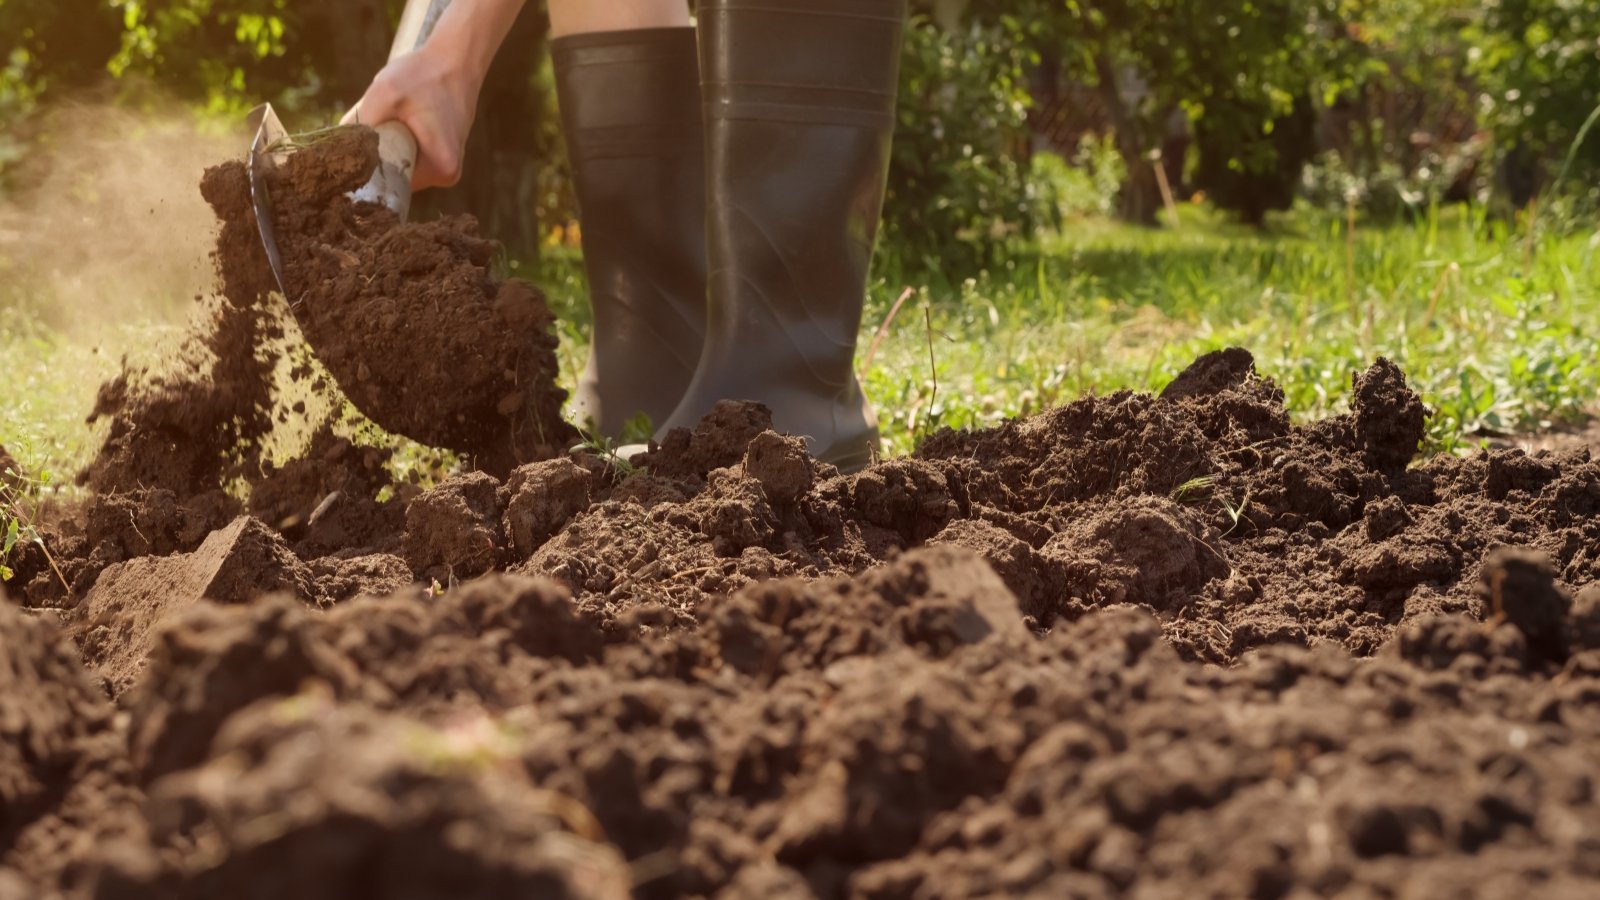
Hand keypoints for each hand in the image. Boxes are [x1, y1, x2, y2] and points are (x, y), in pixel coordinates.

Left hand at [341, 42, 482, 190]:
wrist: (457, 59)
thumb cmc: (425, 75)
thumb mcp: (385, 94)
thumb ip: (359, 123)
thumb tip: (333, 150)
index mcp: (441, 169)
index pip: (392, 184)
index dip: (367, 167)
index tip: (351, 147)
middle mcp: (447, 175)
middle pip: (396, 176)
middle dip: (376, 155)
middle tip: (368, 124)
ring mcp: (446, 165)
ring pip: (401, 164)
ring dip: (386, 146)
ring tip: (386, 115)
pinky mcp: (442, 154)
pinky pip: (410, 155)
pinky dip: (397, 140)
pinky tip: (397, 116)